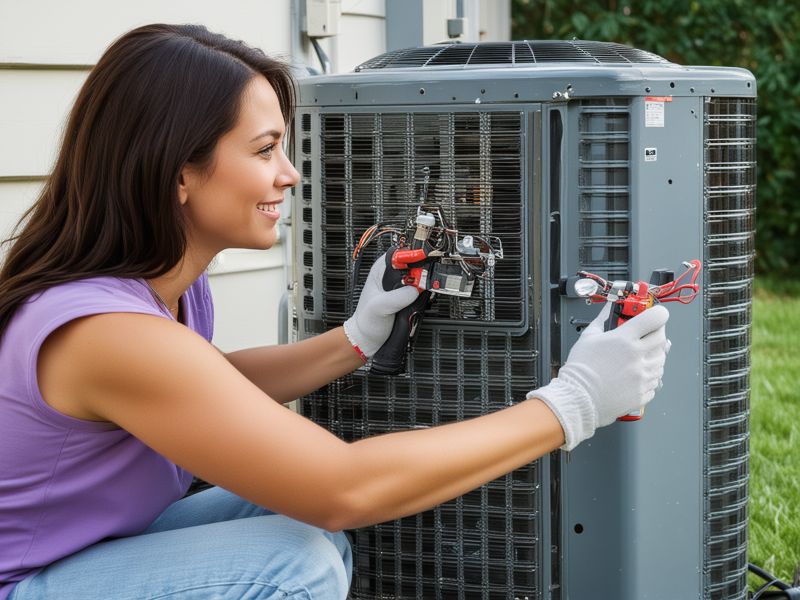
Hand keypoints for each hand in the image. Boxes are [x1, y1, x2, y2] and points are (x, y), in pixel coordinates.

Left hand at [343, 253, 419, 357]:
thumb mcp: (380, 307)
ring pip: (420, 279)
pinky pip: (421, 292)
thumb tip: (416, 289)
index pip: (400, 254)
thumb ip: (397, 297)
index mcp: (380, 270)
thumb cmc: (367, 321)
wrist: (368, 338)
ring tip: (420, 296)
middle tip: (425, 283)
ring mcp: (400, 286)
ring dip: (424, 286)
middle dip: (422, 273)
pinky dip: (423, 297)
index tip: (423, 263)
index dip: (413, 256)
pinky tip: (420, 302)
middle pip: (414, 265)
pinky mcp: (407, 297)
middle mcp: (391, 275)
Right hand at [528, 302, 669, 450]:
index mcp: (624, 339)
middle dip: (657, 334)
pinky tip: (633, 375)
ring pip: (661, 361)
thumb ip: (601, 320)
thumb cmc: (580, 370)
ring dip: (653, 356)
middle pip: (662, 338)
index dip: (658, 314)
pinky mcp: (643, 392)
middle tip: (646, 336)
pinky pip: (655, 381)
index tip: (654, 316)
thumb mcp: (588, 338)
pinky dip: (648, 377)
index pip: (655, 318)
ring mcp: (642, 376)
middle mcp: (637, 357)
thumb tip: (607, 309)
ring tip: (636, 358)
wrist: (578, 398)